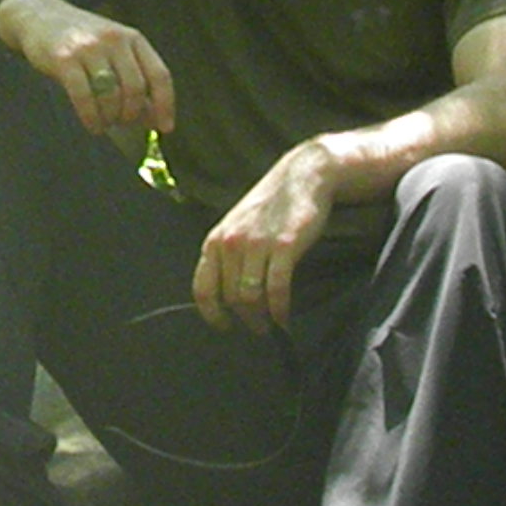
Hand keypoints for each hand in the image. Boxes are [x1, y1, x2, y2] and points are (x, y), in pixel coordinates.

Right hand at [0, 0, 176, 135]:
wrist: (39, 15)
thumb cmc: (81, 40)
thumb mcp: (113, 49)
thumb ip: (134, 77)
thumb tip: (153, 118)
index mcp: (133, 38)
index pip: (159, 74)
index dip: (165, 105)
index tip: (165, 128)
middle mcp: (114, 40)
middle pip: (136, 89)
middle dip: (131, 115)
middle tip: (122, 123)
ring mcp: (89, 48)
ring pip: (111, 95)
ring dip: (110, 118)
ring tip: (104, 122)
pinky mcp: (65, 59)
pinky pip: (85, 97)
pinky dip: (92, 118)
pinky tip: (92, 125)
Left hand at [192, 137, 347, 334]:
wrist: (302, 176)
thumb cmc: (271, 205)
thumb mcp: (237, 226)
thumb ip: (228, 255)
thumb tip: (226, 295)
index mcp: (215, 240)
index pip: (202, 288)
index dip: (211, 314)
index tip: (224, 326)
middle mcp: (231, 243)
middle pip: (230, 298)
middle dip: (244, 319)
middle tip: (258, 328)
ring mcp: (257, 244)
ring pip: (250, 298)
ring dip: (262, 319)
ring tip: (272, 326)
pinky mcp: (285, 246)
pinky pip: (276, 289)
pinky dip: (280, 311)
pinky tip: (285, 318)